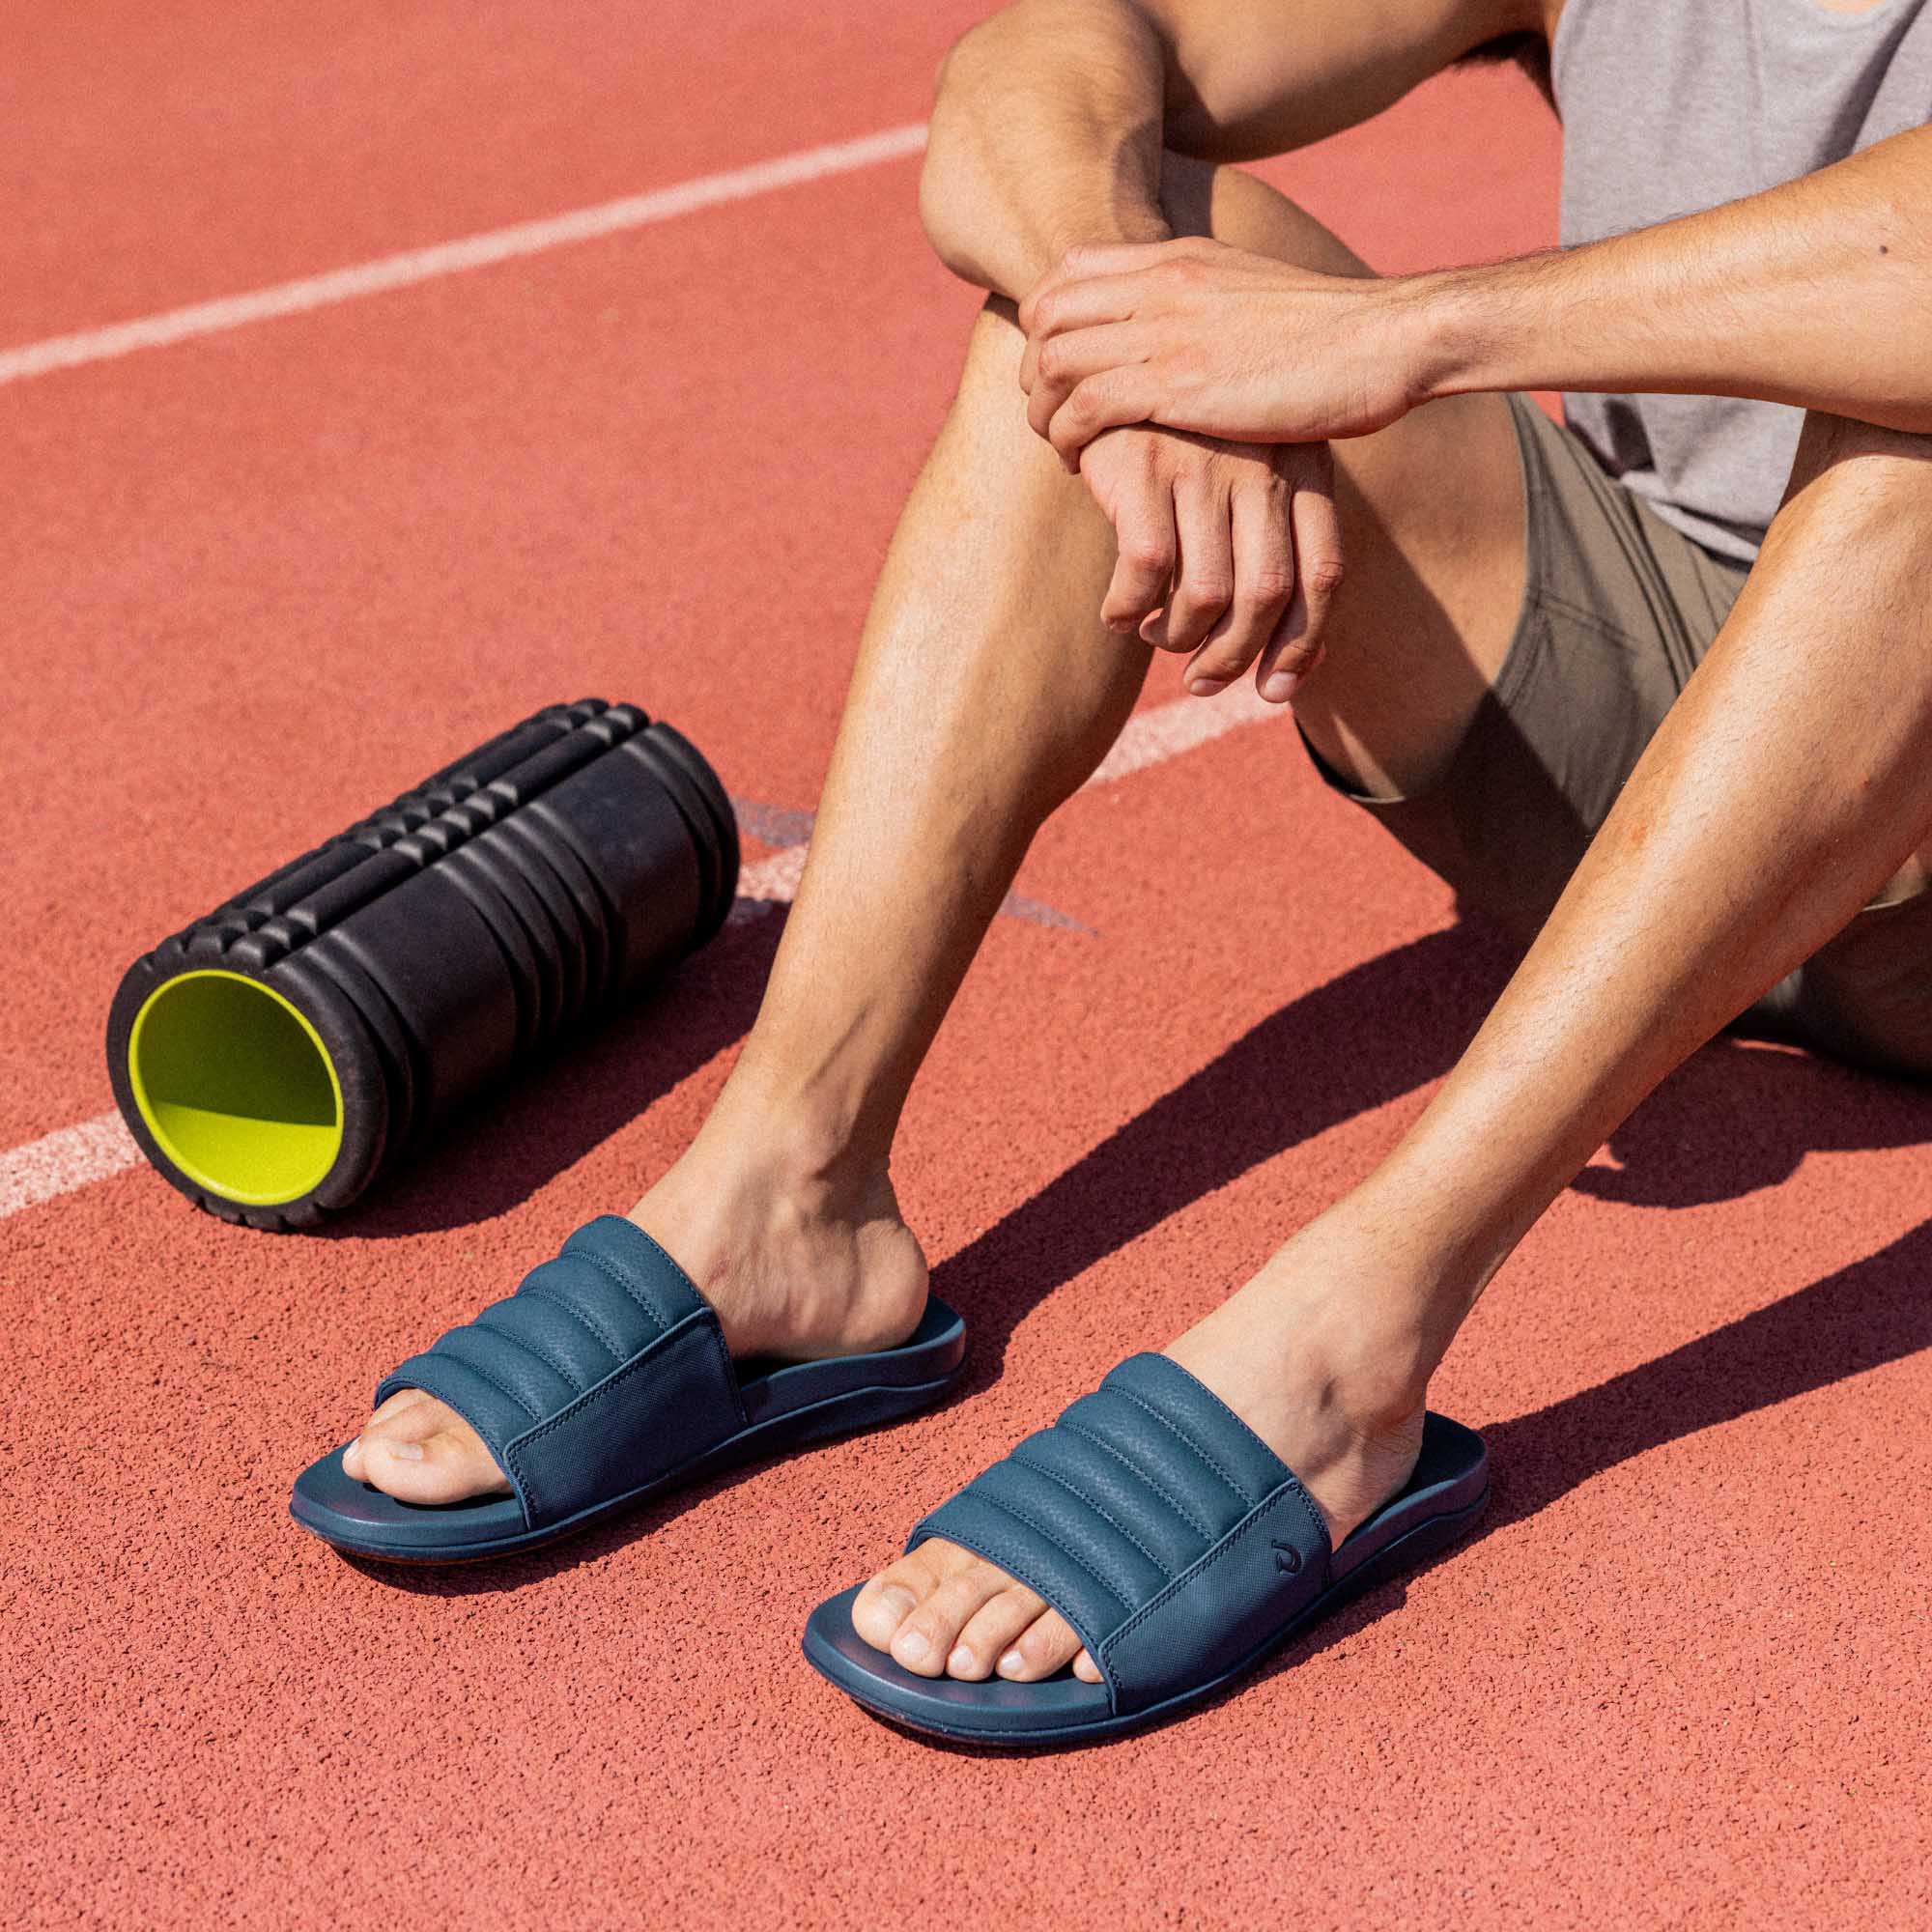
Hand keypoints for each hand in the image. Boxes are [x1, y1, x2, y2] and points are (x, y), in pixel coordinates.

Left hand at [1019, 237, 1426, 465]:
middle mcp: (1161, 284)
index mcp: (1178, 257)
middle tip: (1048, 414)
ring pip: (1053, 360)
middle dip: (1032, 369)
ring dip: (1042, 410)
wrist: (1385, 342)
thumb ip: (1209, 301)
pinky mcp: (1178, 384)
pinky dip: (1068, 436)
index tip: (1056, 367)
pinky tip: (1083, 463)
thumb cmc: (1334, 335)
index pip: (1068, 270)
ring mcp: (1166, 330)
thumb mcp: (1256, 295)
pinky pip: (1085, 405)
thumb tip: (1188, 325)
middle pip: (1045, 313)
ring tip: (1063, 445)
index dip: (1043, 320)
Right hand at [1077, 423, 1340, 700]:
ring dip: (1176, 638)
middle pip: (1266, 595)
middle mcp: (1261, 464)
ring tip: (1155, 635)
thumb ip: (1278, 553)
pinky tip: (1118, 612)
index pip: (1322, 573)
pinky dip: (1127, 609)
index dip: (1303, 645)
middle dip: (1233, 658)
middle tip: (1204, 681)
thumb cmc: (1191, 433)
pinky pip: (1144, 571)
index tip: (1274, 692)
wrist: (1122, 348)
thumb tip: (1301, 673)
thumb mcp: (1250, 470)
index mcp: (1303, 464)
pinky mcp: (1141, 466)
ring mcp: (1202, 465)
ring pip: (1205, 594)